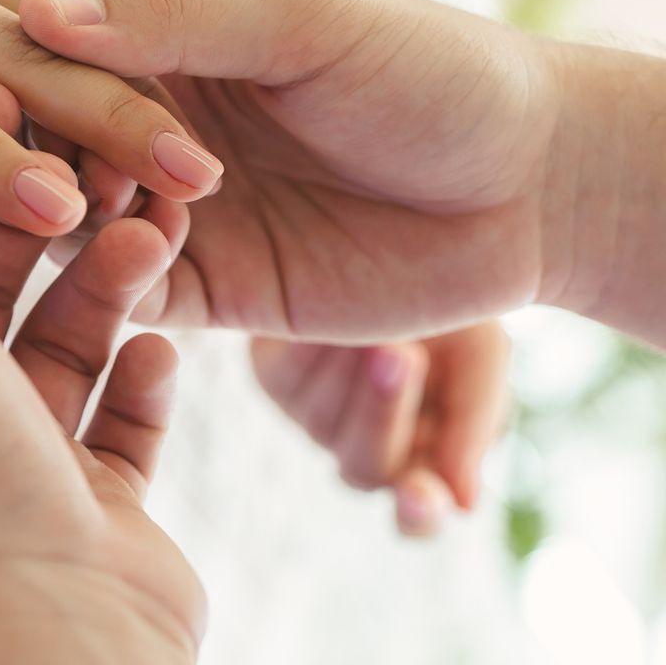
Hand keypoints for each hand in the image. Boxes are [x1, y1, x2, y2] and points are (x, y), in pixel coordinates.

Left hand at [0, 90, 204, 664]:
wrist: (50, 635)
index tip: (13, 100)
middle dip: (51, 218)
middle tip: (103, 158)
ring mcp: (17, 459)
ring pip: (68, 338)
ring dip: (112, 283)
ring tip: (157, 235)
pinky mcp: (93, 497)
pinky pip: (121, 413)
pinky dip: (139, 374)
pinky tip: (156, 347)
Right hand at [20, 0, 560, 340]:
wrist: (529, 183)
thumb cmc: (428, 74)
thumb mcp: (304, 23)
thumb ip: (179, 20)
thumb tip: (41, 13)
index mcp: (189, 56)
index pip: (75, 62)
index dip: (35, 75)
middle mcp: (175, 136)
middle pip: (68, 147)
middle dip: (46, 153)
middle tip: (32, 162)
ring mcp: (195, 217)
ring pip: (89, 223)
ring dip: (72, 217)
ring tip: (78, 207)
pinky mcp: (223, 291)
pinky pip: (142, 291)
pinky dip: (117, 278)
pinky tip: (126, 259)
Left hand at [251, 323, 509, 535]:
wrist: (390, 239)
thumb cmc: (448, 305)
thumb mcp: (481, 351)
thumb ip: (477, 419)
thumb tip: (465, 507)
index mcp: (425, 451)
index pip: (419, 513)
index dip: (419, 512)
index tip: (421, 496)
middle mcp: (365, 442)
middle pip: (366, 467)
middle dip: (382, 412)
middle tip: (397, 354)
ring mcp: (313, 416)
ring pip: (324, 424)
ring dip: (353, 368)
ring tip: (375, 315)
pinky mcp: (271, 378)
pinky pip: (289, 381)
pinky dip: (317, 347)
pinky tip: (335, 314)